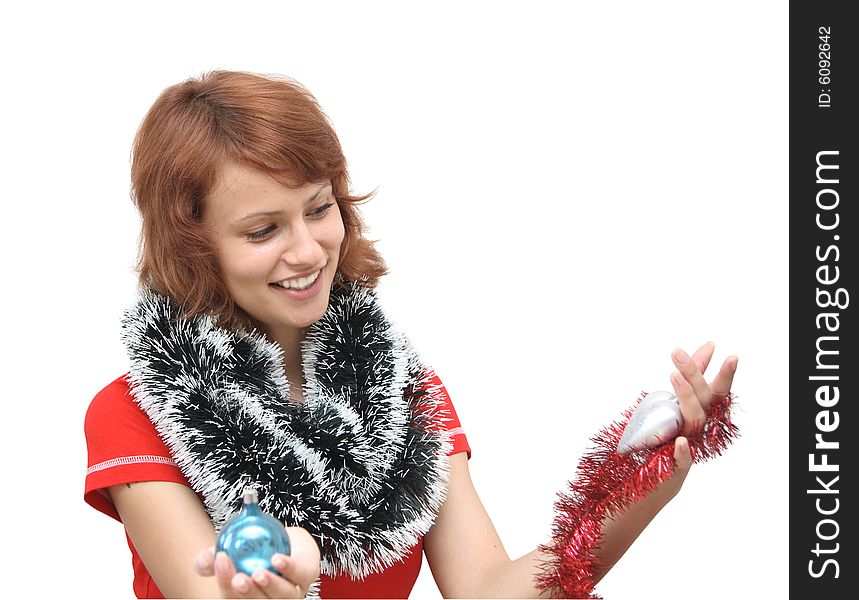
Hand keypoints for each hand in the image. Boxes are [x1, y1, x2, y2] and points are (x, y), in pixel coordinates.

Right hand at [194, 527, 320, 597]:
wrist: (287, 539)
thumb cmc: (256, 551)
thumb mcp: (232, 550)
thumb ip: (214, 556)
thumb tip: (203, 561)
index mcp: (248, 596)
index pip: (233, 597)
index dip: (225, 584)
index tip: (220, 561)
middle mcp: (270, 598)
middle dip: (247, 592)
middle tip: (239, 579)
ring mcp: (290, 590)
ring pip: (281, 595)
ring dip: (270, 585)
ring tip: (259, 573)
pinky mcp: (307, 575)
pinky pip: (299, 574)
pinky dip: (289, 568)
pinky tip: (278, 560)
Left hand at [669, 341, 737, 470]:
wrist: (662, 477)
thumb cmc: (674, 434)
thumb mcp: (682, 401)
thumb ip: (693, 376)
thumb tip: (708, 346)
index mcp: (701, 410)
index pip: (710, 386)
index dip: (710, 367)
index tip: (713, 346)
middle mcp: (699, 424)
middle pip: (702, 397)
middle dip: (694, 374)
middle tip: (677, 353)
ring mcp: (690, 443)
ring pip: (694, 419)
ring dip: (686, 397)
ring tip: (674, 375)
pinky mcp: (678, 464)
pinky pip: (683, 458)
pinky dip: (683, 450)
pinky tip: (679, 442)